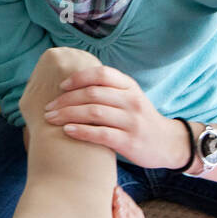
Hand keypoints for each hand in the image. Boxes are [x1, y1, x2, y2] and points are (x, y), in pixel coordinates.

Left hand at [39, 64, 189, 168]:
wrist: (168, 143)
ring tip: (51, 119)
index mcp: (129, 86)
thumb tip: (69, 86)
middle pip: (92, 94)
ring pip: (94, 112)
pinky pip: (101, 133)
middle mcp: (131, 101)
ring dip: (68, 114)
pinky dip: (81, 131)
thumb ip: (107, 90)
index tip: (61, 86)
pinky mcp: (130, 141)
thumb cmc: (138, 119)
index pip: (101, 74)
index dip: (78, 78)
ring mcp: (132, 121)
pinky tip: (67, 130)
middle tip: (48, 107)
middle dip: (65, 100)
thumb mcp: (129, 98)